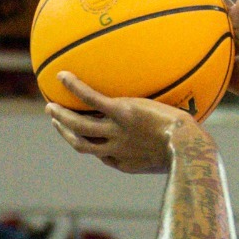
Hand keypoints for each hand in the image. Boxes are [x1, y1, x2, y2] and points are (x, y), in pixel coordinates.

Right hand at [44, 72, 203, 174]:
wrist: (188, 146)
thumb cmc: (189, 149)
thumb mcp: (175, 154)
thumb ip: (166, 148)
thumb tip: (176, 137)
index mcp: (127, 162)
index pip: (103, 157)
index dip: (92, 149)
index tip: (87, 140)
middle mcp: (116, 149)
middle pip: (82, 144)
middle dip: (66, 133)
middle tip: (55, 121)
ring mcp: (116, 131)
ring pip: (79, 127)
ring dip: (62, 117)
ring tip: (50, 105)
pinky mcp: (121, 113)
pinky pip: (90, 99)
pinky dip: (74, 88)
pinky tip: (62, 75)